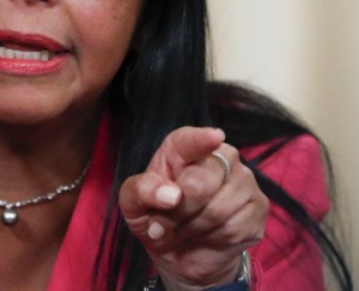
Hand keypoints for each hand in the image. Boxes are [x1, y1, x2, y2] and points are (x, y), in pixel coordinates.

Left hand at [119, 127, 267, 290]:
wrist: (180, 253)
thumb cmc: (155, 217)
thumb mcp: (133, 205)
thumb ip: (141, 191)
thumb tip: (169, 195)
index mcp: (183, 148)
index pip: (190, 140)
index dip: (201, 139)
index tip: (213, 138)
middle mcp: (219, 157)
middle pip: (201, 181)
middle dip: (177, 210)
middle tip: (161, 225)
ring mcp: (243, 181)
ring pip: (217, 209)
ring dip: (191, 228)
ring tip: (180, 231)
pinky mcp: (258, 208)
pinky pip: (234, 228)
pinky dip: (211, 239)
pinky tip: (203, 237)